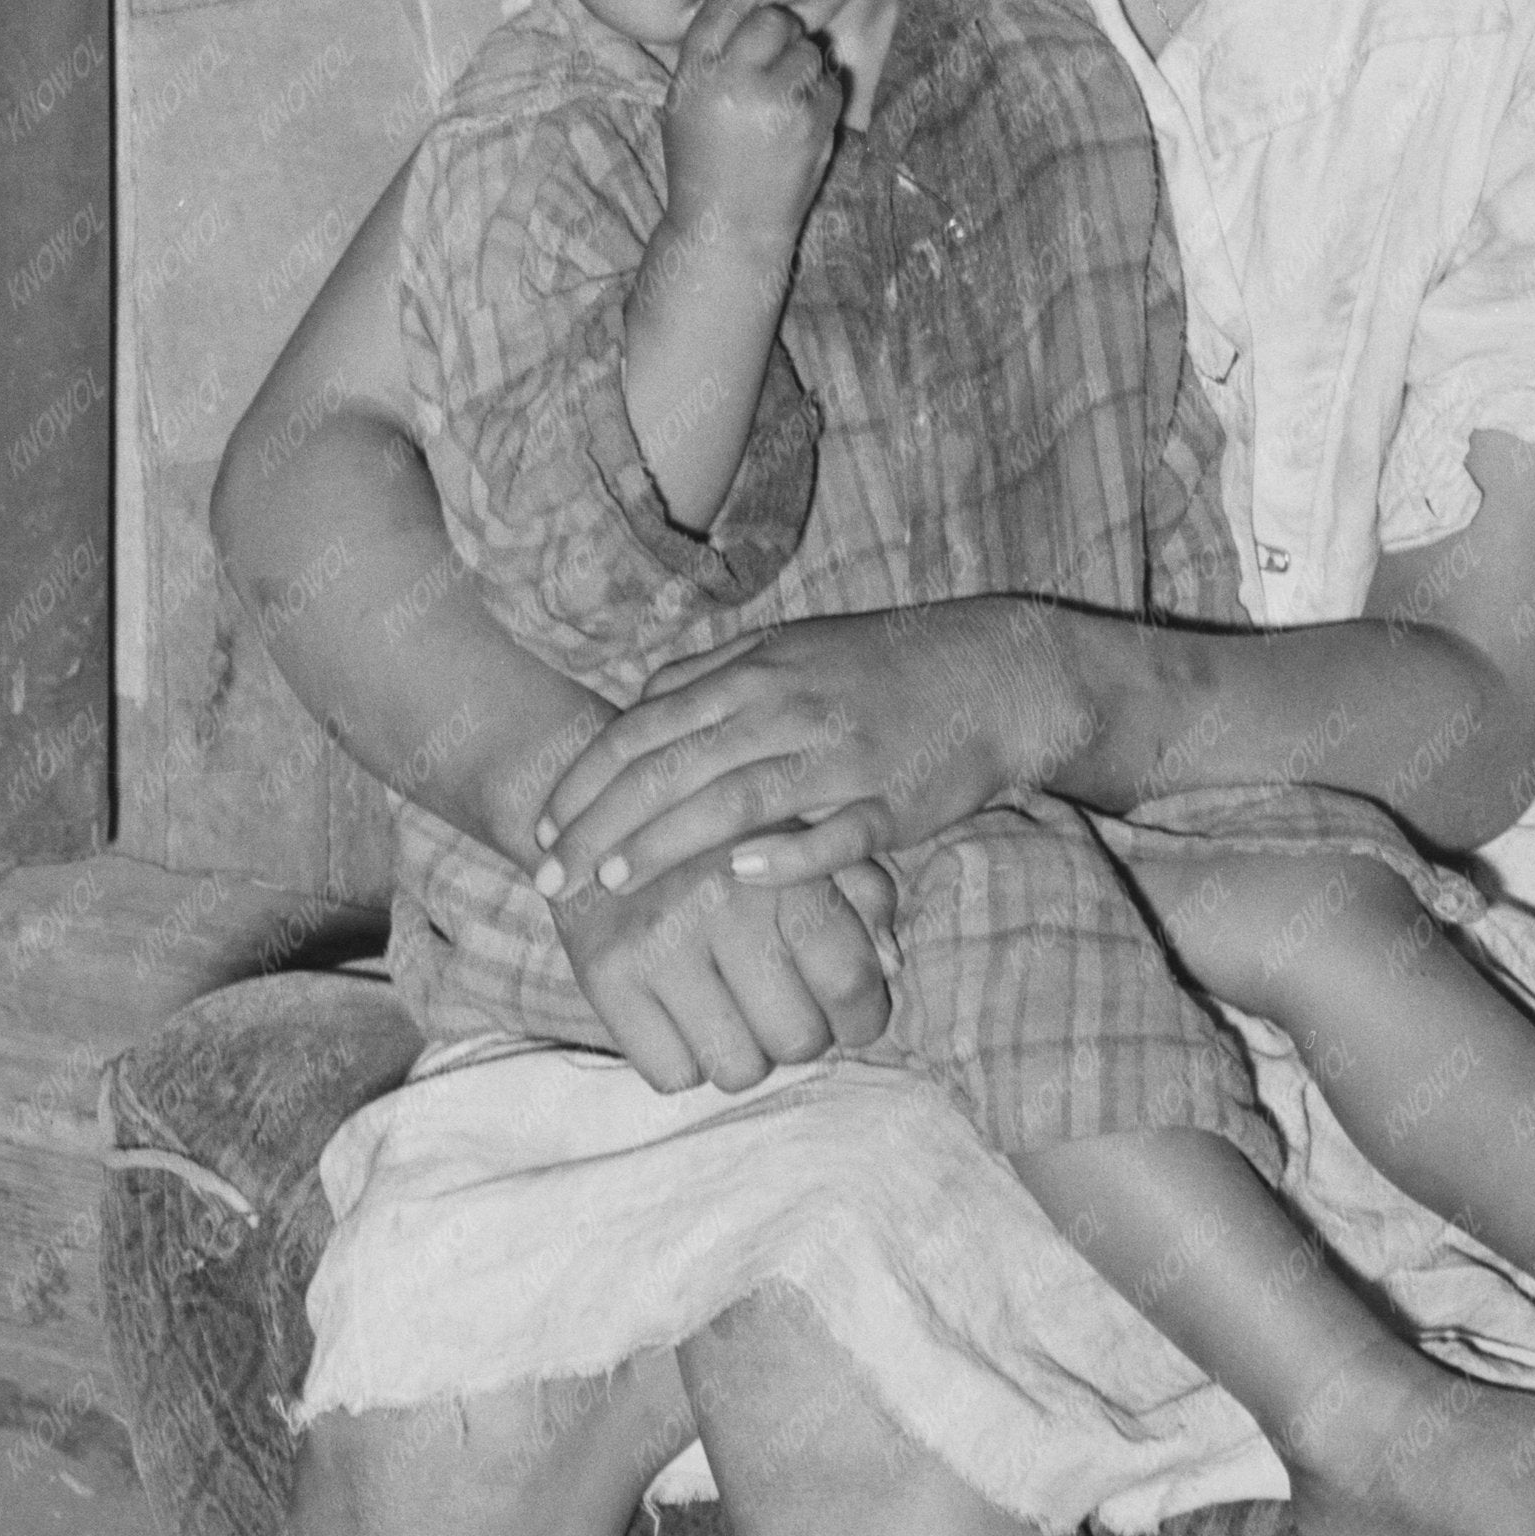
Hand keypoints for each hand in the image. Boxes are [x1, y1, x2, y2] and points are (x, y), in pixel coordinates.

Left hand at [530, 596, 1079, 905]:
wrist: (991, 675)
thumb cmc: (876, 669)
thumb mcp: (785, 650)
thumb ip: (709, 679)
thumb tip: (638, 708)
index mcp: (751, 672)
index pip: (644, 728)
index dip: (587, 780)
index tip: (543, 829)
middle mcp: (783, 707)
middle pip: (672, 768)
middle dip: (601, 825)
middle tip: (550, 878)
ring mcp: (837, 754)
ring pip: (735, 800)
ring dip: (667, 844)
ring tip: (613, 885)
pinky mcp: (890, 800)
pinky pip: (831, 833)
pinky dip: (783, 856)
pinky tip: (737, 882)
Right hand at [551, 838, 901, 1094]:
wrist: (599, 810)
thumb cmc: (725, 835)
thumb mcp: (807, 839)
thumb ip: (864, 893)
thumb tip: (889, 963)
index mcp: (780, 866)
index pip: (850, 980)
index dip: (863, 1013)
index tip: (849, 1010)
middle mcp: (720, 903)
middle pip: (798, 1040)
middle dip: (801, 1033)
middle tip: (781, 1002)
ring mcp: (656, 941)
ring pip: (737, 1070)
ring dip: (744, 1053)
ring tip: (733, 1007)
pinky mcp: (602, 973)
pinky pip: (671, 1076)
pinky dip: (683, 1060)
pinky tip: (682, 1014)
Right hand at [659, 0, 843, 255]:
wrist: (728, 228)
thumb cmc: (701, 162)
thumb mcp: (683, 104)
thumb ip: (710, 55)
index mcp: (693, 75)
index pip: (724, 4)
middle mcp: (733, 82)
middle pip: (773, 20)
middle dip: (779, 30)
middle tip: (774, 56)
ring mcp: (776, 103)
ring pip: (807, 50)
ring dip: (801, 65)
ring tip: (783, 97)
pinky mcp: (812, 125)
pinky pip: (828, 84)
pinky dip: (819, 97)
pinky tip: (798, 122)